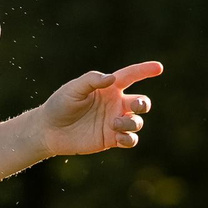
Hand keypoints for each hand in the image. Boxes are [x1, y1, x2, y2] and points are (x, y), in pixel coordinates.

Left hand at [34, 61, 161, 157]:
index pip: (130, 76)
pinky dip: (129, 138)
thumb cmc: (60, 104)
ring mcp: (115, 122)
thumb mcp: (73, 89)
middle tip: (134, 105)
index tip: (158, 67)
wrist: (49, 129)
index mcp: (108, 88)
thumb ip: (92, 81)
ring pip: (137, 121)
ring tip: (114, 123)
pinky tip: (118, 137)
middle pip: (141, 102)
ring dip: (131, 122)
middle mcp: (115, 104)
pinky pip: (131, 139)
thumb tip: (112, 78)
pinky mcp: (112, 139)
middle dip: (143, 104)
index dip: (144, 71)